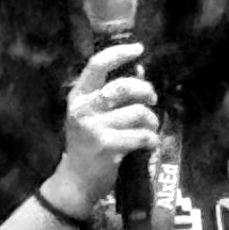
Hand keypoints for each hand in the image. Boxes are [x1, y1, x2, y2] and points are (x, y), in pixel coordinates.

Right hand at [50, 42, 157, 215]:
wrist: (76, 180)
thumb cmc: (88, 145)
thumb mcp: (92, 116)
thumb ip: (113, 94)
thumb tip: (140, 70)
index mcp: (78, 96)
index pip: (97, 65)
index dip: (119, 53)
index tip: (138, 49)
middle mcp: (83, 109)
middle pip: (122, 87)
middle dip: (145, 90)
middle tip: (152, 99)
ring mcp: (94, 128)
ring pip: (137, 112)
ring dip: (151, 120)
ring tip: (151, 128)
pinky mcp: (107, 146)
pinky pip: (141, 135)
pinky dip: (151, 139)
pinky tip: (149, 143)